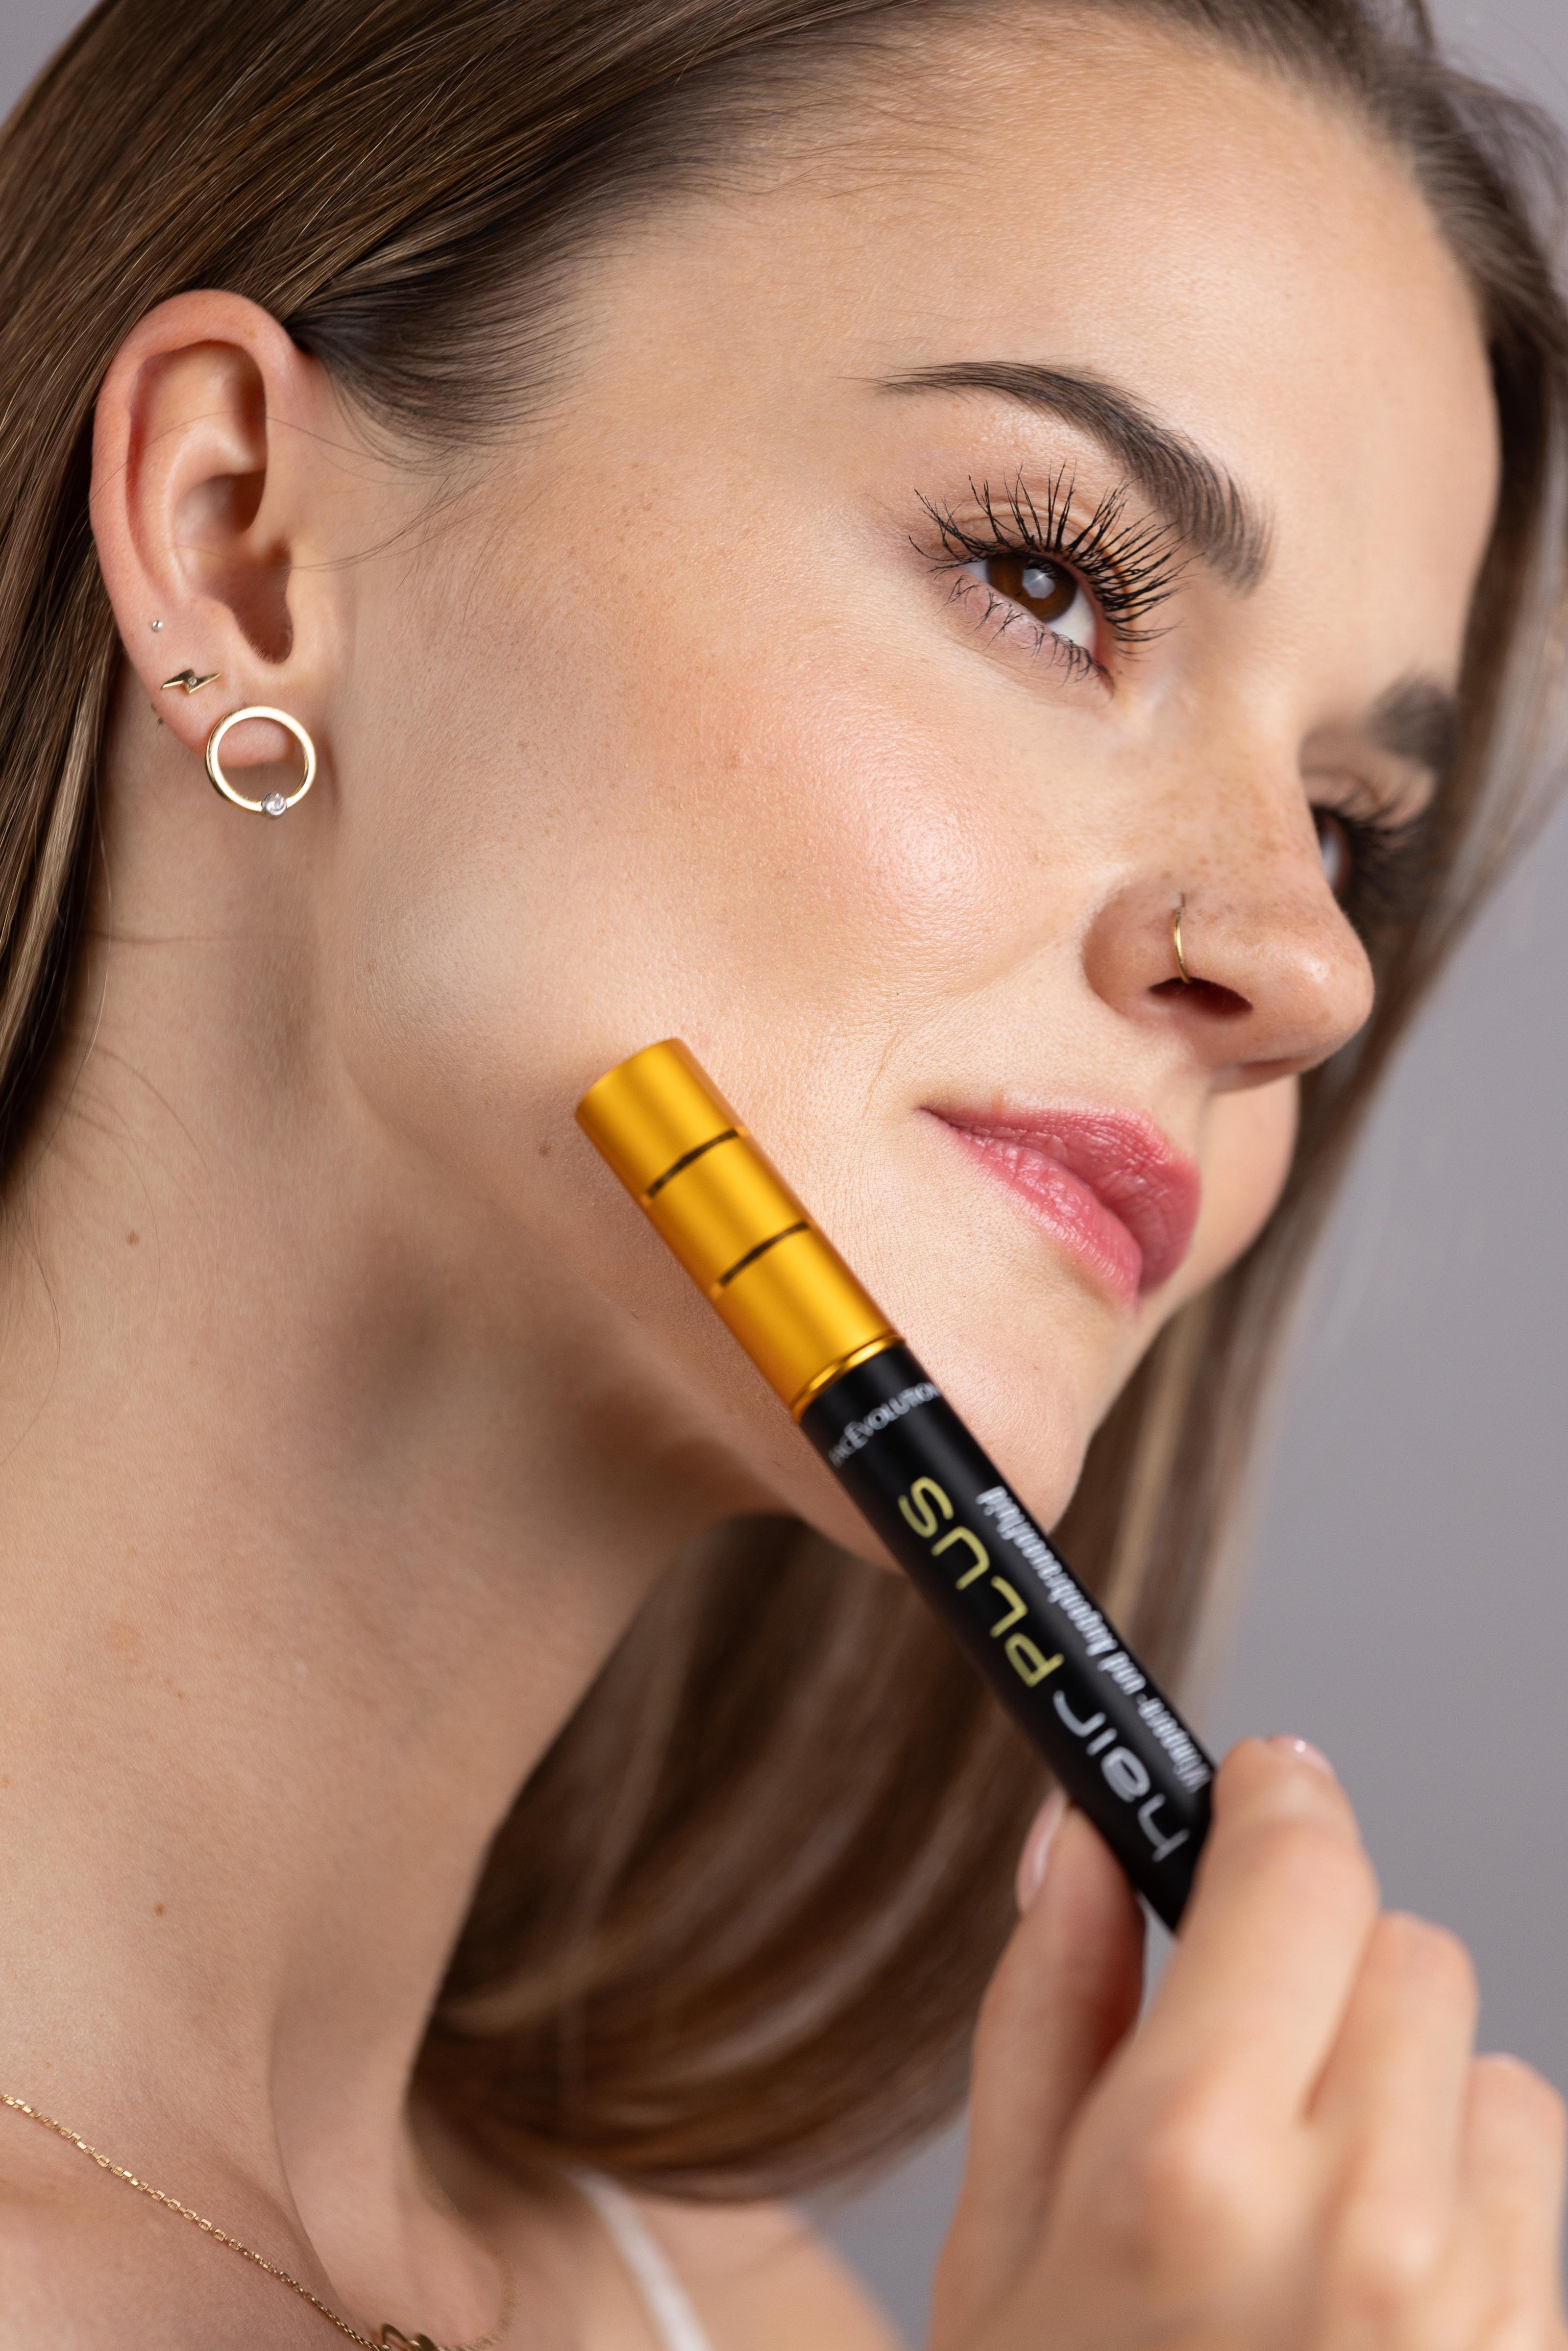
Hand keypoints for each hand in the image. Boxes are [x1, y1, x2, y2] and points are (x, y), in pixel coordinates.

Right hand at [931, 1738, 1566, 2350]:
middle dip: (1327, 1969)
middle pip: (1406, 1946)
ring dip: (1414, 2106)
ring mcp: (1478, 2314)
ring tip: (1314, 2230)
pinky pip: (1540, 2204)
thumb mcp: (1002, 2244)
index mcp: (1188, 2166)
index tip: (1261, 1788)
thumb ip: (1047, 2009)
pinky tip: (1379, 2316)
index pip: (1300, 1869)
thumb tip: (1075, 1839)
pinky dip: (1474, 2219)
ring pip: (1490, 2073)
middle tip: (1247, 2065)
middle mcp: (1357, 2222)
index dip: (1278, 1806)